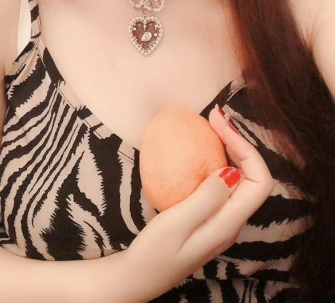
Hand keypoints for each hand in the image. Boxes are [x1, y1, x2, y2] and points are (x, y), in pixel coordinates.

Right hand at [122, 105, 273, 302]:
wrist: (136, 279)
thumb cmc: (154, 255)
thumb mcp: (176, 225)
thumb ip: (205, 199)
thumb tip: (232, 170)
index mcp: (229, 224)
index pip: (260, 181)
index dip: (247, 148)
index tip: (219, 126)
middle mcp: (231, 222)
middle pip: (253, 176)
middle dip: (239, 142)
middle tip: (212, 117)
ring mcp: (220, 220)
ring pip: (239, 178)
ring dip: (229, 149)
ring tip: (209, 126)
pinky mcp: (207, 217)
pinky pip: (221, 183)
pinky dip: (215, 160)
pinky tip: (197, 150)